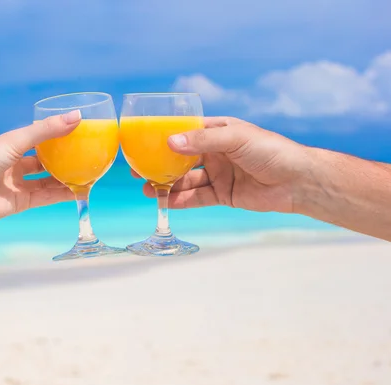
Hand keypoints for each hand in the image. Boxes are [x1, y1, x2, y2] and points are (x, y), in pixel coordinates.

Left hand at [0, 110, 81, 223]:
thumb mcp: (16, 140)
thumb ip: (47, 131)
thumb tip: (76, 117)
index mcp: (9, 147)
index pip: (37, 139)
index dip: (56, 136)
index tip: (77, 132)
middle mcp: (14, 165)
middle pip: (44, 161)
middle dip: (63, 159)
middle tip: (86, 155)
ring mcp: (17, 185)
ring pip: (47, 181)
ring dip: (65, 178)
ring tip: (88, 173)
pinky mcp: (20, 203)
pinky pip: (45, 197)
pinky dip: (61, 194)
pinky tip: (78, 190)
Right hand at [136, 116, 309, 212]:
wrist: (298, 181)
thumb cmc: (271, 150)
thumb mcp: (236, 139)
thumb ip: (202, 142)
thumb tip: (169, 143)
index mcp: (218, 132)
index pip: (185, 132)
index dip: (163, 138)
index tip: (142, 143)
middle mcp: (215, 152)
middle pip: (180, 158)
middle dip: (159, 165)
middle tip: (138, 170)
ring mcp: (219, 174)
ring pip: (186, 179)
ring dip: (167, 185)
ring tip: (148, 189)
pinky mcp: (223, 195)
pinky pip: (197, 197)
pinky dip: (181, 200)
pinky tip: (166, 202)